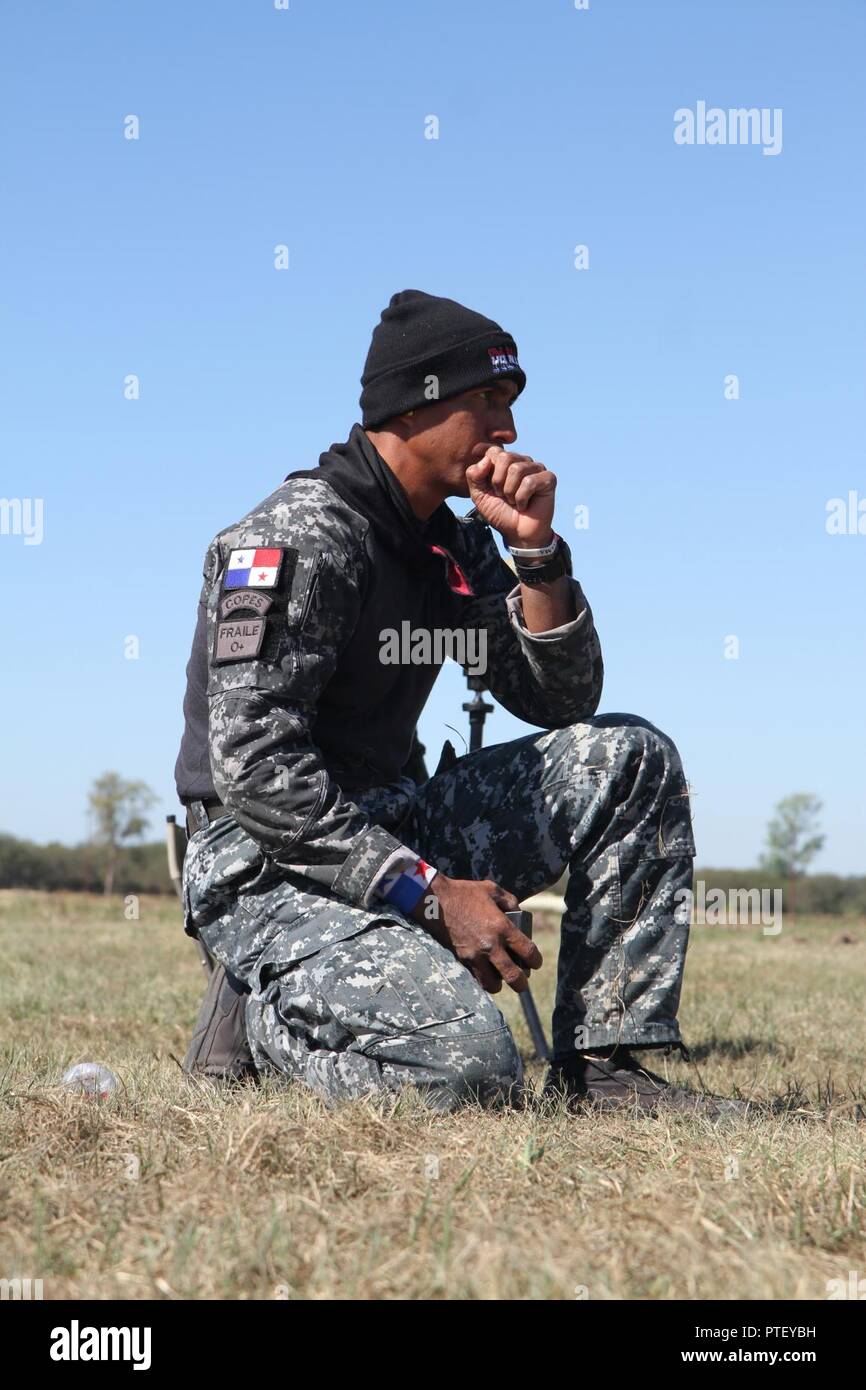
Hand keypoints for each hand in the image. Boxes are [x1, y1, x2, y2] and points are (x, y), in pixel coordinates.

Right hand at [411, 874, 542, 993]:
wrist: (435, 900)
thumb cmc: (464, 892)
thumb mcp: (492, 889)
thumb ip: (509, 901)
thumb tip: (519, 913)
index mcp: (502, 927)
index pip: (527, 952)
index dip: (535, 961)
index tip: (534, 963)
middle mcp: (490, 944)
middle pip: (513, 976)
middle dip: (521, 983)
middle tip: (521, 982)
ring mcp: (474, 954)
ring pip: (492, 984)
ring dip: (499, 984)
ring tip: (500, 978)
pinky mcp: (460, 959)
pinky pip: (475, 978)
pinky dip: (482, 980)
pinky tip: (484, 973)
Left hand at [465, 446, 556, 548]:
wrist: (517, 533)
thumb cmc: (499, 513)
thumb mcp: (479, 494)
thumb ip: (474, 475)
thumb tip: (486, 459)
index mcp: (505, 462)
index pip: (493, 451)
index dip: (488, 472)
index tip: (491, 489)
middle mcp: (521, 462)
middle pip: (505, 457)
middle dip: (498, 482)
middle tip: (502, 496)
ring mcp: (536, 469)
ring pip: (517, 469)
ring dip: (510, 492)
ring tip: (513, 501)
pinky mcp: (548, 479)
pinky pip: (530, 481)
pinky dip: (522, 498)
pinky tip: (524, 505)